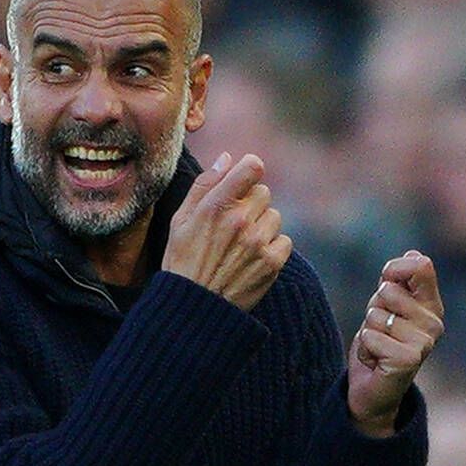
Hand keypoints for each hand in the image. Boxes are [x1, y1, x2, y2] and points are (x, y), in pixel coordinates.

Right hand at [161, 152, 289, 310]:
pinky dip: (272, 248)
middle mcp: (240, 221)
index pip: (253, 167)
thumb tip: (227, 158)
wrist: (195, 308)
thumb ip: (205, 185)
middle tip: (234, 225)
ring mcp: (258, 242)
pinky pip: (284, 241)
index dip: (251, 170)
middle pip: (263, 193)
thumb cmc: (183, 261)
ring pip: (274, 217)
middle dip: (251, 204)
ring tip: (241, 246)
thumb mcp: (180, 220)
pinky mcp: (272, 263)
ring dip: (262, 226)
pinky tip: (252, 259)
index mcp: (216, 205)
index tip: (246, 179)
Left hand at [346, 252, 441, 434]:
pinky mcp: (408, 360)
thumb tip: (414, 254)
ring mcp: (424, 342)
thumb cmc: (381, 344)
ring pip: (376, 315)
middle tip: (381, 331)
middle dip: (373, 309)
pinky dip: (365, 349)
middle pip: (388, 291)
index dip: (394, 270)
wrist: (374, 389)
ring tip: (379, 347)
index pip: (421, 266)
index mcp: (432, 305)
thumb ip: (397, 281)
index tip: (386, 285)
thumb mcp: (387, 306)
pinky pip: (370, 336)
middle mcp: (434, 323)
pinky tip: (376, 361)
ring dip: (368, 331)